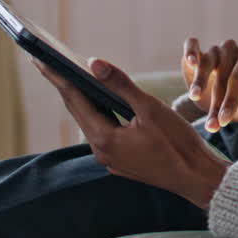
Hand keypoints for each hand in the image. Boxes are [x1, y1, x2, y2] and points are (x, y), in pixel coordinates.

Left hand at [32, 56, 231, 209]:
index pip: (75, 99)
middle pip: (79, 110)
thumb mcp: (150, 108)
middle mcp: (102, 151)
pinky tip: (102, 101)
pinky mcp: (123, 161)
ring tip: (72, 77)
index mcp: (104, 138)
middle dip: (65, 85)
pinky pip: (105, 132)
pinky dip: (100, 113)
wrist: (196, 178)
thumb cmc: (177, 144)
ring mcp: (111, 159)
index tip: (40, 58)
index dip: (58, 76)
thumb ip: (120, 85)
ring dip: (83, 99)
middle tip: (48, 62)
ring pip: (93, 122)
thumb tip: (93, 63)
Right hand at [182, 38, 237, 131]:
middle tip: (211, 125)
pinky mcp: (195, 50)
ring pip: (205, 62)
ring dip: (199, 81)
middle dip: (216, 102)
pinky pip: (192, 44)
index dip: (230, 100)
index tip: (224, 121)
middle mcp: (231, 49)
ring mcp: (213, 48)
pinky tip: (191, 62)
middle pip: (222, 75)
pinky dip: (190, 51)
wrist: (226, 100)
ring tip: (195, 96)